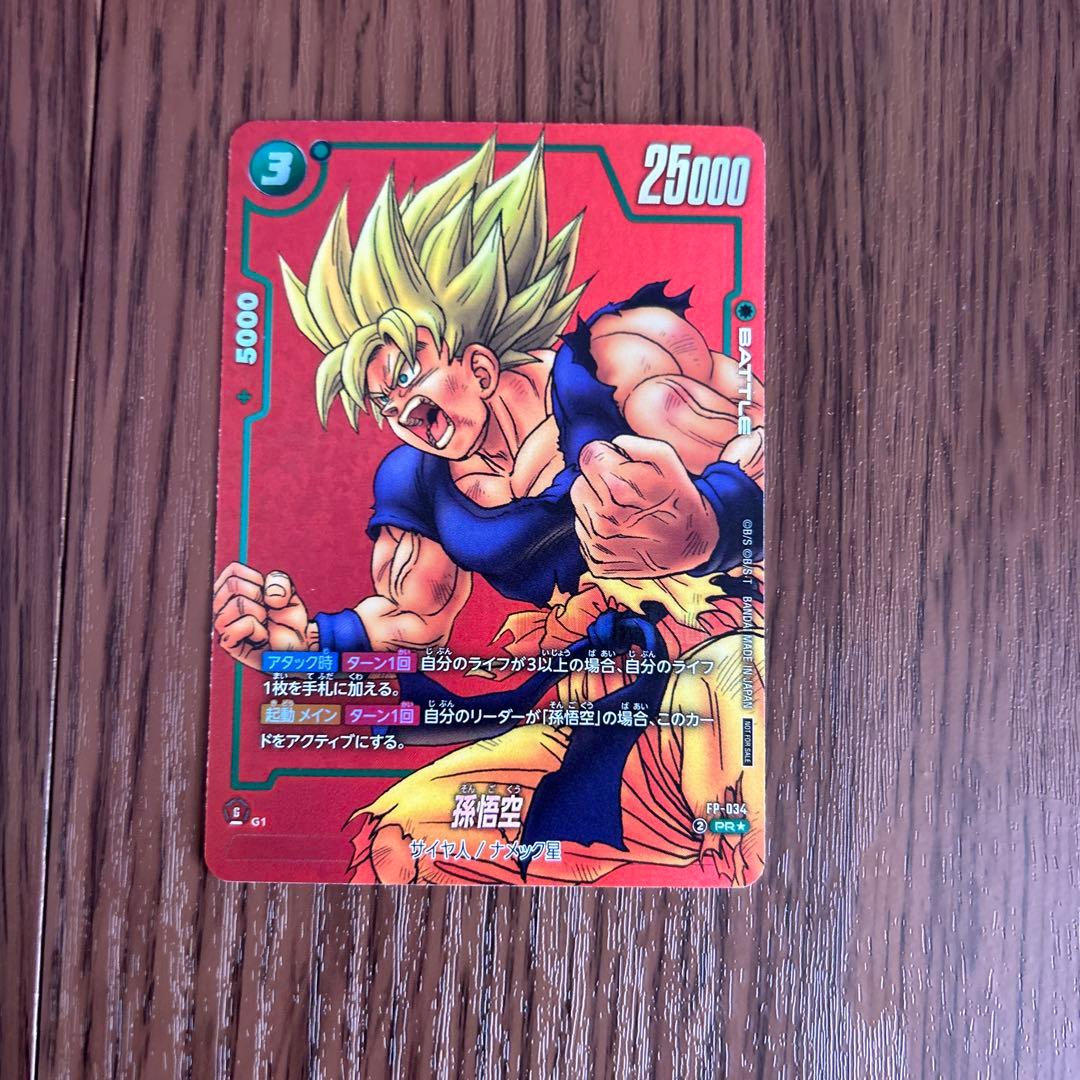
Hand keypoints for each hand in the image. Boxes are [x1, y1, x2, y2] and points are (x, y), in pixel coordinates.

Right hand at [212, 563, 314, 668]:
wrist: (297, 648)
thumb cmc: (288, 621)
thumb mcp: (289, 593)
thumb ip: (279, 581)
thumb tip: (269, 596)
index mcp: (230, 591)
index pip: (233, 570)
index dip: (257, 580)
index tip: (265, 595)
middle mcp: (221, 606)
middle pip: (233, 584)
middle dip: (259, 597)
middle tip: (266, 612)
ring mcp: (222, 624)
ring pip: (237, 604)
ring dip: (260, 615)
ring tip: (263, 625)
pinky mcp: (227, 643)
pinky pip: (242, 626)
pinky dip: (259, 632)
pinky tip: (261, 637)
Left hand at [570, 435, 718, 578]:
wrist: (691, 545)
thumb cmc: (678, 498)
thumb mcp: (666, 458)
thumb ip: (630, 444)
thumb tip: (604, 449)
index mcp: (619, 488)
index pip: (588, 456)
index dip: (606, 457)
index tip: (620, 467)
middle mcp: (604, 518)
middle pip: (579, 483)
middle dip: (599, 483)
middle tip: (627, 494)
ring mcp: (599, 544)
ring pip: (580, 509)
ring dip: (597, 507)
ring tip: (627, 514)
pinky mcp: (597, 562)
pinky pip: (583, 534)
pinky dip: (598, 531)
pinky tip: (623, 532)